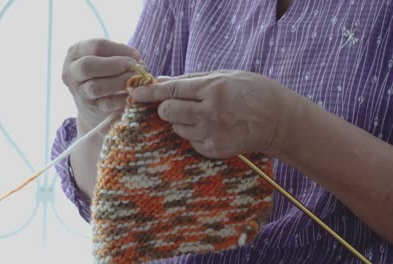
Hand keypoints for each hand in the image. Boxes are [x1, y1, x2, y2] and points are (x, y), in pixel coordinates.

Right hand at [62, 38, 142, 135]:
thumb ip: (120, 55)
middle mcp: (71, 72)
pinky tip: (134, 94)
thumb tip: (138, 60)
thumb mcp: (107, 58)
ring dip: (120, 82)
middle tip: (134, 66)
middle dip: (114, 65)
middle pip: (87, 65)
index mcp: (75, 52)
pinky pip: (107, 103)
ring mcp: (78, 92)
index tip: (136, 55)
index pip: (95, 46)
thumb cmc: (105, 73)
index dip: (119, 49)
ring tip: (136, 80)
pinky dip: (123, 98)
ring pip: (96, 87)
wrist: (95, 104)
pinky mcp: (90, 108)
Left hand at [132, 70, 297, 158]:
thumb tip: (163, 81)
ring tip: (202, 115)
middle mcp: (210, 113)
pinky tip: (212, 128)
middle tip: (175, 104)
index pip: (172, 91)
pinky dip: (194, 134)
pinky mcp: (214, 150)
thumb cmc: (253, 91)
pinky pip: (191, 142)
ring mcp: (212, 134)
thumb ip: (192, 79)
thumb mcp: (225, 75)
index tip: (136, 94)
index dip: (150, 93)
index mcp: (213, 89)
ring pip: (177, 128)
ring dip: (181, 121)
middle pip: (168, 112)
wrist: (278, 120)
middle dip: (165, 107)